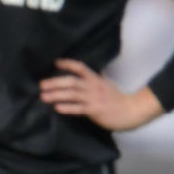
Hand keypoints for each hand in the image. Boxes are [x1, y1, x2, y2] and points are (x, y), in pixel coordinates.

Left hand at [39, 58, 164, 130]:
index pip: (80, 67)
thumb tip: (87, 70)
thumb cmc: (117, 97)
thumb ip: (95, 77)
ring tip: (43, 96)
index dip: (67, 63)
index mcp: (95, 79)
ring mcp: (94, 99)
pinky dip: (67, 108)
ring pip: (72, 94)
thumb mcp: (106, 83)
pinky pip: (78, 109)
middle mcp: (93, 87)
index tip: (55, 62)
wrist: (131, 111)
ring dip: (56, 95)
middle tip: (41, 84)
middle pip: (71, 81)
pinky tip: (57, 108)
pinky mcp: (95, 111)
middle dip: (55, 82)